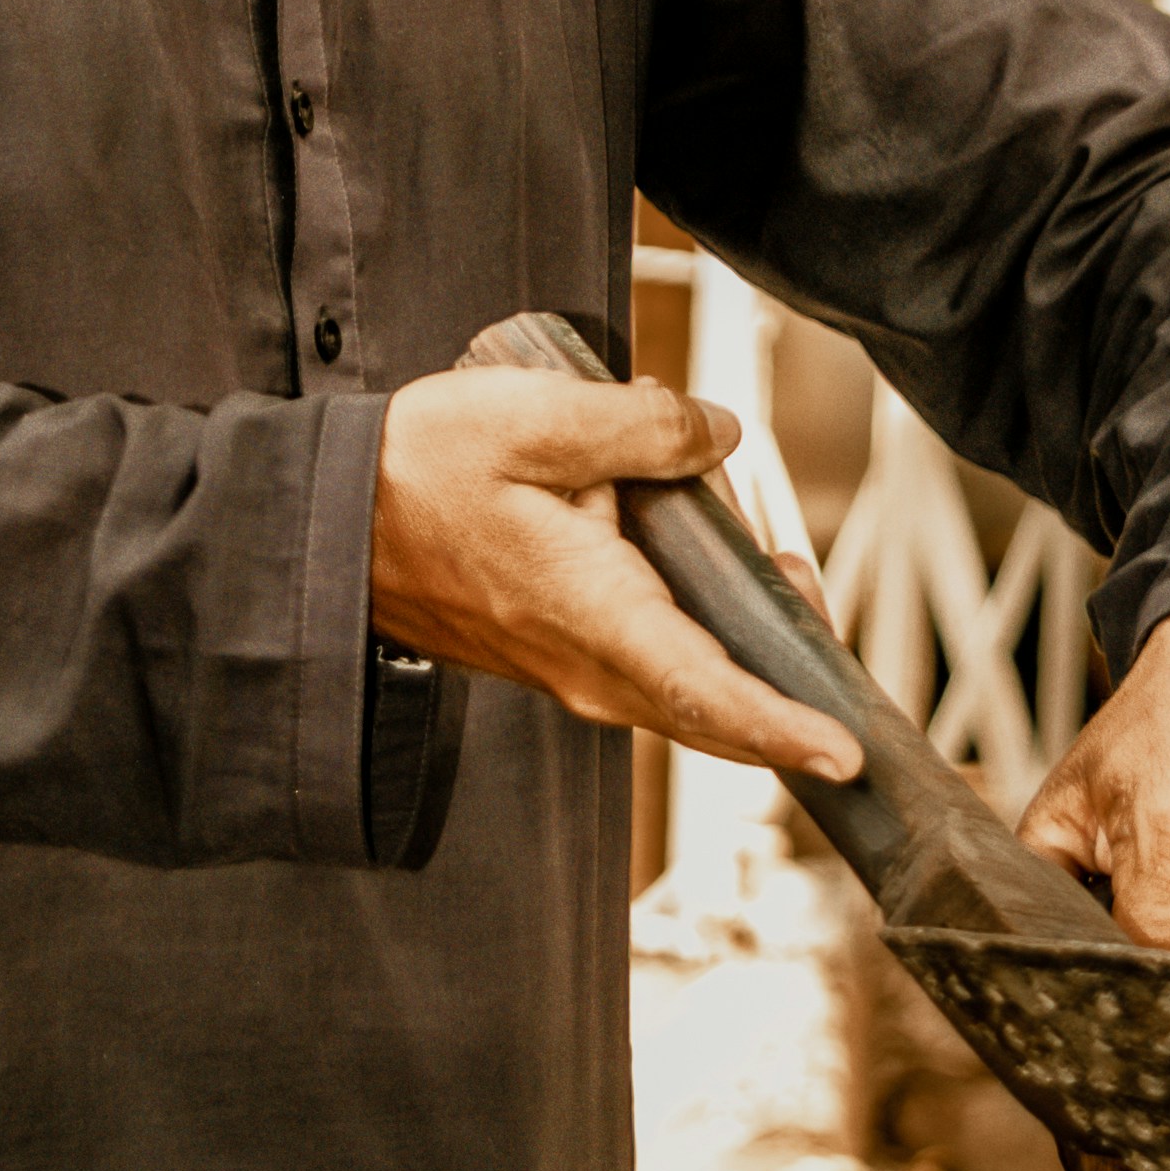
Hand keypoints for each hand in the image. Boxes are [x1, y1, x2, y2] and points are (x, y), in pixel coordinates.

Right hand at [373, 367, 860, 780]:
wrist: (325, 524)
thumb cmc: (418, 471)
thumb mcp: (535, 416)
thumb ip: (643, 426)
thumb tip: (719, 435)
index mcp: (591, 616)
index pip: (707, 693)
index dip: (784, 727)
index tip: (844, 753)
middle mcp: (585, 667)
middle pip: (711, 705)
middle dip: (782, 669)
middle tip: (809, 590)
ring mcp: (567, 668)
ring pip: (682, 683)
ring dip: (736, 638)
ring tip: (761, 554)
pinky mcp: (554, 652)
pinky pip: (646, 661)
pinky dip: (691, 625)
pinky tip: (698, 553)